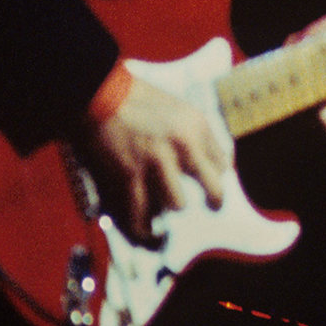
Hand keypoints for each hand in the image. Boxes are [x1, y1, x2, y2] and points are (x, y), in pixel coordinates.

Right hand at [84, 73, 229, 240]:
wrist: (102, 94)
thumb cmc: (140, 100)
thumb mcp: (181, 109)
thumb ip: (197, 135)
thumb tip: (212, 162)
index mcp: (197, 127)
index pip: (223, 164)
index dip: (216, 176)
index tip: (211, 182)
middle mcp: (182, 146)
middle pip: (213, 188)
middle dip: (214, 201)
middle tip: (212, 206)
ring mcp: (156, 162)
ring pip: (178, 204)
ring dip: (171, 205)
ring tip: (166, 205)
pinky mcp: (130, 176)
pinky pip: (142, 215)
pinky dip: (144, 228)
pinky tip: (148, 231)